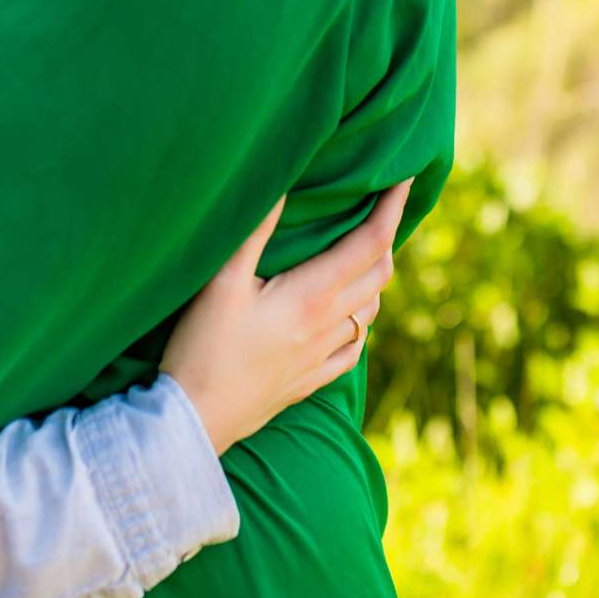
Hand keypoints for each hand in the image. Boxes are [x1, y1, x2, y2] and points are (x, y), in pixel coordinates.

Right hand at [161, 182, 408, 453]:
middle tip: (381, 205)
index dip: (392, 207)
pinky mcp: (308, 381)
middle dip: (387, 234)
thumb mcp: (222, 282)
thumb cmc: (202, 348)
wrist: (193, 423)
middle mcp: (328, 326)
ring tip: (361, 252)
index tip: (405, 174)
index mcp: (313, 296)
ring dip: (374, 276)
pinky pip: (354, 349)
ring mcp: (322, 358)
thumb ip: (255, 231)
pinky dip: (360, 322)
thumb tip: (283, 181)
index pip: (370, 243)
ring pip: (370, 311)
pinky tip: (347, 317)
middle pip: (379, 273)